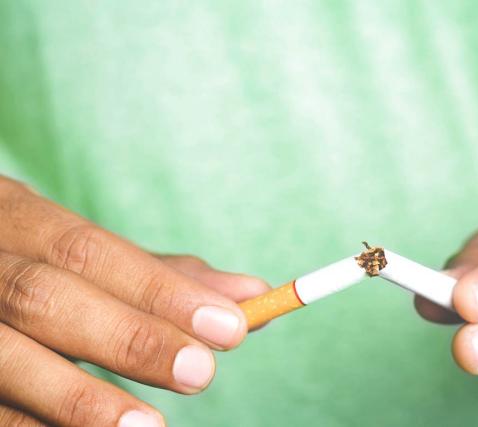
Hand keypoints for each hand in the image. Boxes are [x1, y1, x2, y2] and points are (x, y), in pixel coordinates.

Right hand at [0, 177, 268, 425]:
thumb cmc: (37, 263)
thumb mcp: (87, 257)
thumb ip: (165, 277)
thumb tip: (255, 294)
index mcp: (17, 219)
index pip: (89, 251)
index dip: (158, 290)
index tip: (229, 326)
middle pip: (45, 298)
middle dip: (127, 337)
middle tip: (200, 372)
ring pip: (4, 359)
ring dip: (77, 396)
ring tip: (149, 426)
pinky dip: (37, 426)